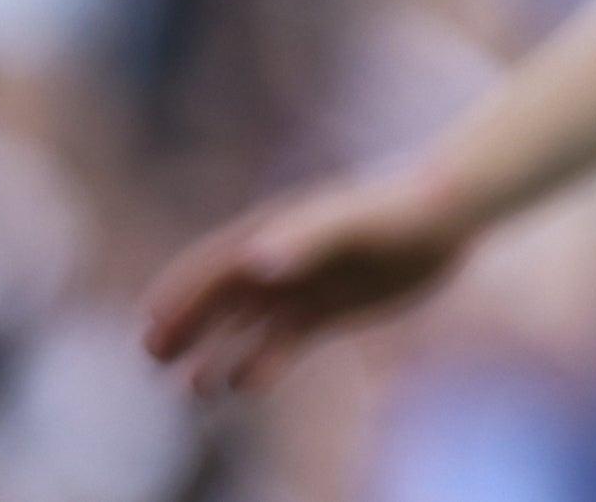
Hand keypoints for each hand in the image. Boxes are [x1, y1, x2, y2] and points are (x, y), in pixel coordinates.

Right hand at [140, 162, 479, 395]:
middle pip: (218, 300)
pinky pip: (284, 343)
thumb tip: (255, 263)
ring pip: (244, 328)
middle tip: (152, 360)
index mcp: (274, 232)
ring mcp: (303, 287)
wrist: (448, 211)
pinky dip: (262, 364)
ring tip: (190, 388)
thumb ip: (303, 240)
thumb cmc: (396, 207)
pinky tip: (245, 387)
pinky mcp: (329, 311)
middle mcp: (281, 261)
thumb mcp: (349, 222)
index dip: (179, 293)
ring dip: (214, 355)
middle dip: (184, 327)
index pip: (212, 266)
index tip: (148, 323)